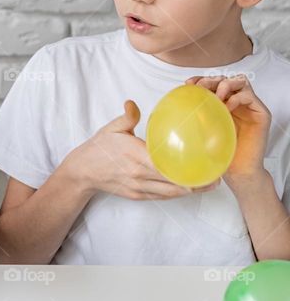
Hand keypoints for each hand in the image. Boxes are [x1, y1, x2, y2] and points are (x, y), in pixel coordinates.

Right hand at [66, 100, 207, 199]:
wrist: (82, 171)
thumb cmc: (99, 148)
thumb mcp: (112, 129)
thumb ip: (127, 117)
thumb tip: (134, 103)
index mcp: (137, 157)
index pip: (169, 167)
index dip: (190, 171)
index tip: (208, 165)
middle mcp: (140, 175)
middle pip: (176, 184)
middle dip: (199, 183)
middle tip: (217, 177)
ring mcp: (139, 188)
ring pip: (171, 194)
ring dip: (191, 190)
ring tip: (209, 185)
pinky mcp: (137, 195)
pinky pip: (162, 196)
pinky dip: (176, 193)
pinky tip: (187, 187)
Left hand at [185, 74, 270, 183]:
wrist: (238, 172)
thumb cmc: (220, 154)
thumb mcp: (200, 133)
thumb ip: (192, 119)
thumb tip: (169, 108)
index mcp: (221, 104)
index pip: (211, 82)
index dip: (199, 79)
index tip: (187, 85)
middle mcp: (235, 102)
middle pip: (223, 78)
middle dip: (210, 80)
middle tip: (200, 89)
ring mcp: (249, 107)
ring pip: (239, 81)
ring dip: (224, 84)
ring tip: (215, 97)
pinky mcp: (261, 113)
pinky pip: (249, 96)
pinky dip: (237, 98)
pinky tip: (226, 108)